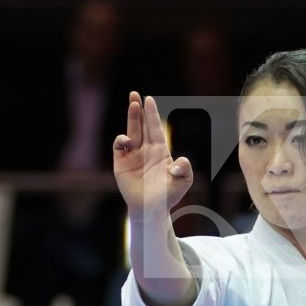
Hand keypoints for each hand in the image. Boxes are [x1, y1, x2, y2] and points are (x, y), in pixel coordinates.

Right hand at [112, 92, 192, 216]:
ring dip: (131, 118)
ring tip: (133, 104)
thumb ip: (185, 169)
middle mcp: (145, 150)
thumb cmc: (169, 196)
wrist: (152, 210)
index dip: (152, 114)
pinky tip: (127, 140)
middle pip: (141, 125)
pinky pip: (119, 147)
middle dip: (138, 110)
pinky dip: (121, 140)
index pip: (155, 128)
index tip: (149, 99)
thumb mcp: (183, 181)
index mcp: (160, 151)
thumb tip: (181, 161)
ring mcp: (132, 156)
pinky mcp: (121, 164)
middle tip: (135, 94)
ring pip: (131, 132)